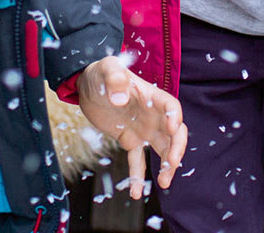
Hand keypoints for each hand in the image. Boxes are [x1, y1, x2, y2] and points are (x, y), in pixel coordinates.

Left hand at [76, 56, 187, 197]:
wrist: (88, 85)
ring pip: (162, 150)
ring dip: (167, 166)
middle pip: (173, 133)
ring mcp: (142, 129)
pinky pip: (137, 160)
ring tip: (165, 183)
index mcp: (151, 96)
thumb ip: (114, 79)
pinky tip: (136, 193)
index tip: (172, 128)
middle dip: (176, 148)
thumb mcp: (107, 69)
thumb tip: (120, 99)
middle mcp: (152, 115)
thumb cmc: (101, 72)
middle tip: (173, 163)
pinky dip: (138, 176)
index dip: (174, 117)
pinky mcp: (129, 140)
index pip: (170, 106)